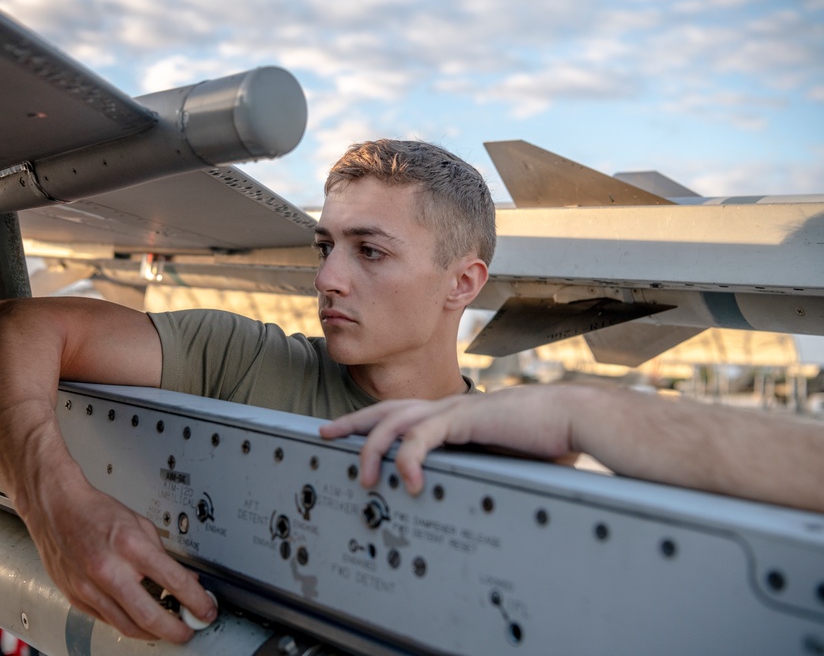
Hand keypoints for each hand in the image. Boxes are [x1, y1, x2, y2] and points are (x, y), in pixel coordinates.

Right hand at [23, 472, 216, 642]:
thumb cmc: (95, 512)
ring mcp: (89, 587)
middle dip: (176, 630)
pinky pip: (107, 620)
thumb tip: (184, 579)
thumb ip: (162, 554)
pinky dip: (127, 622)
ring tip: (167, 627)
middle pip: (149, 616)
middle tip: (188, 631)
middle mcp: (108, 569)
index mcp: (130, 545)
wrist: (56, 508)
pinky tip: (138, 617)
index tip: (205, 610)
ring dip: (152, 633)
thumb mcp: (140, 524)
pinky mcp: (76, 598)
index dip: (196, 601)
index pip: (173, 581)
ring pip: (127, 626)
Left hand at [320, 390, 578, 494]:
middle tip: (324, 433)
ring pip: (395, 422)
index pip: (404, 414)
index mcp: (455, 414)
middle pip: (387, 410)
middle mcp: (448, 407)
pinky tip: (408, 482)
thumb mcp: (504, 457)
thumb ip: (483, 466)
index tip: (350, 434)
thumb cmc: (547, 438)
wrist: (575, 417)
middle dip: (353, 422)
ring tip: (364, 478)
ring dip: (373, 448)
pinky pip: (424, 437)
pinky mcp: (465, 418)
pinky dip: (410, 458)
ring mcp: (454, 410)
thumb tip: (474, 493)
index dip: (374, 423)